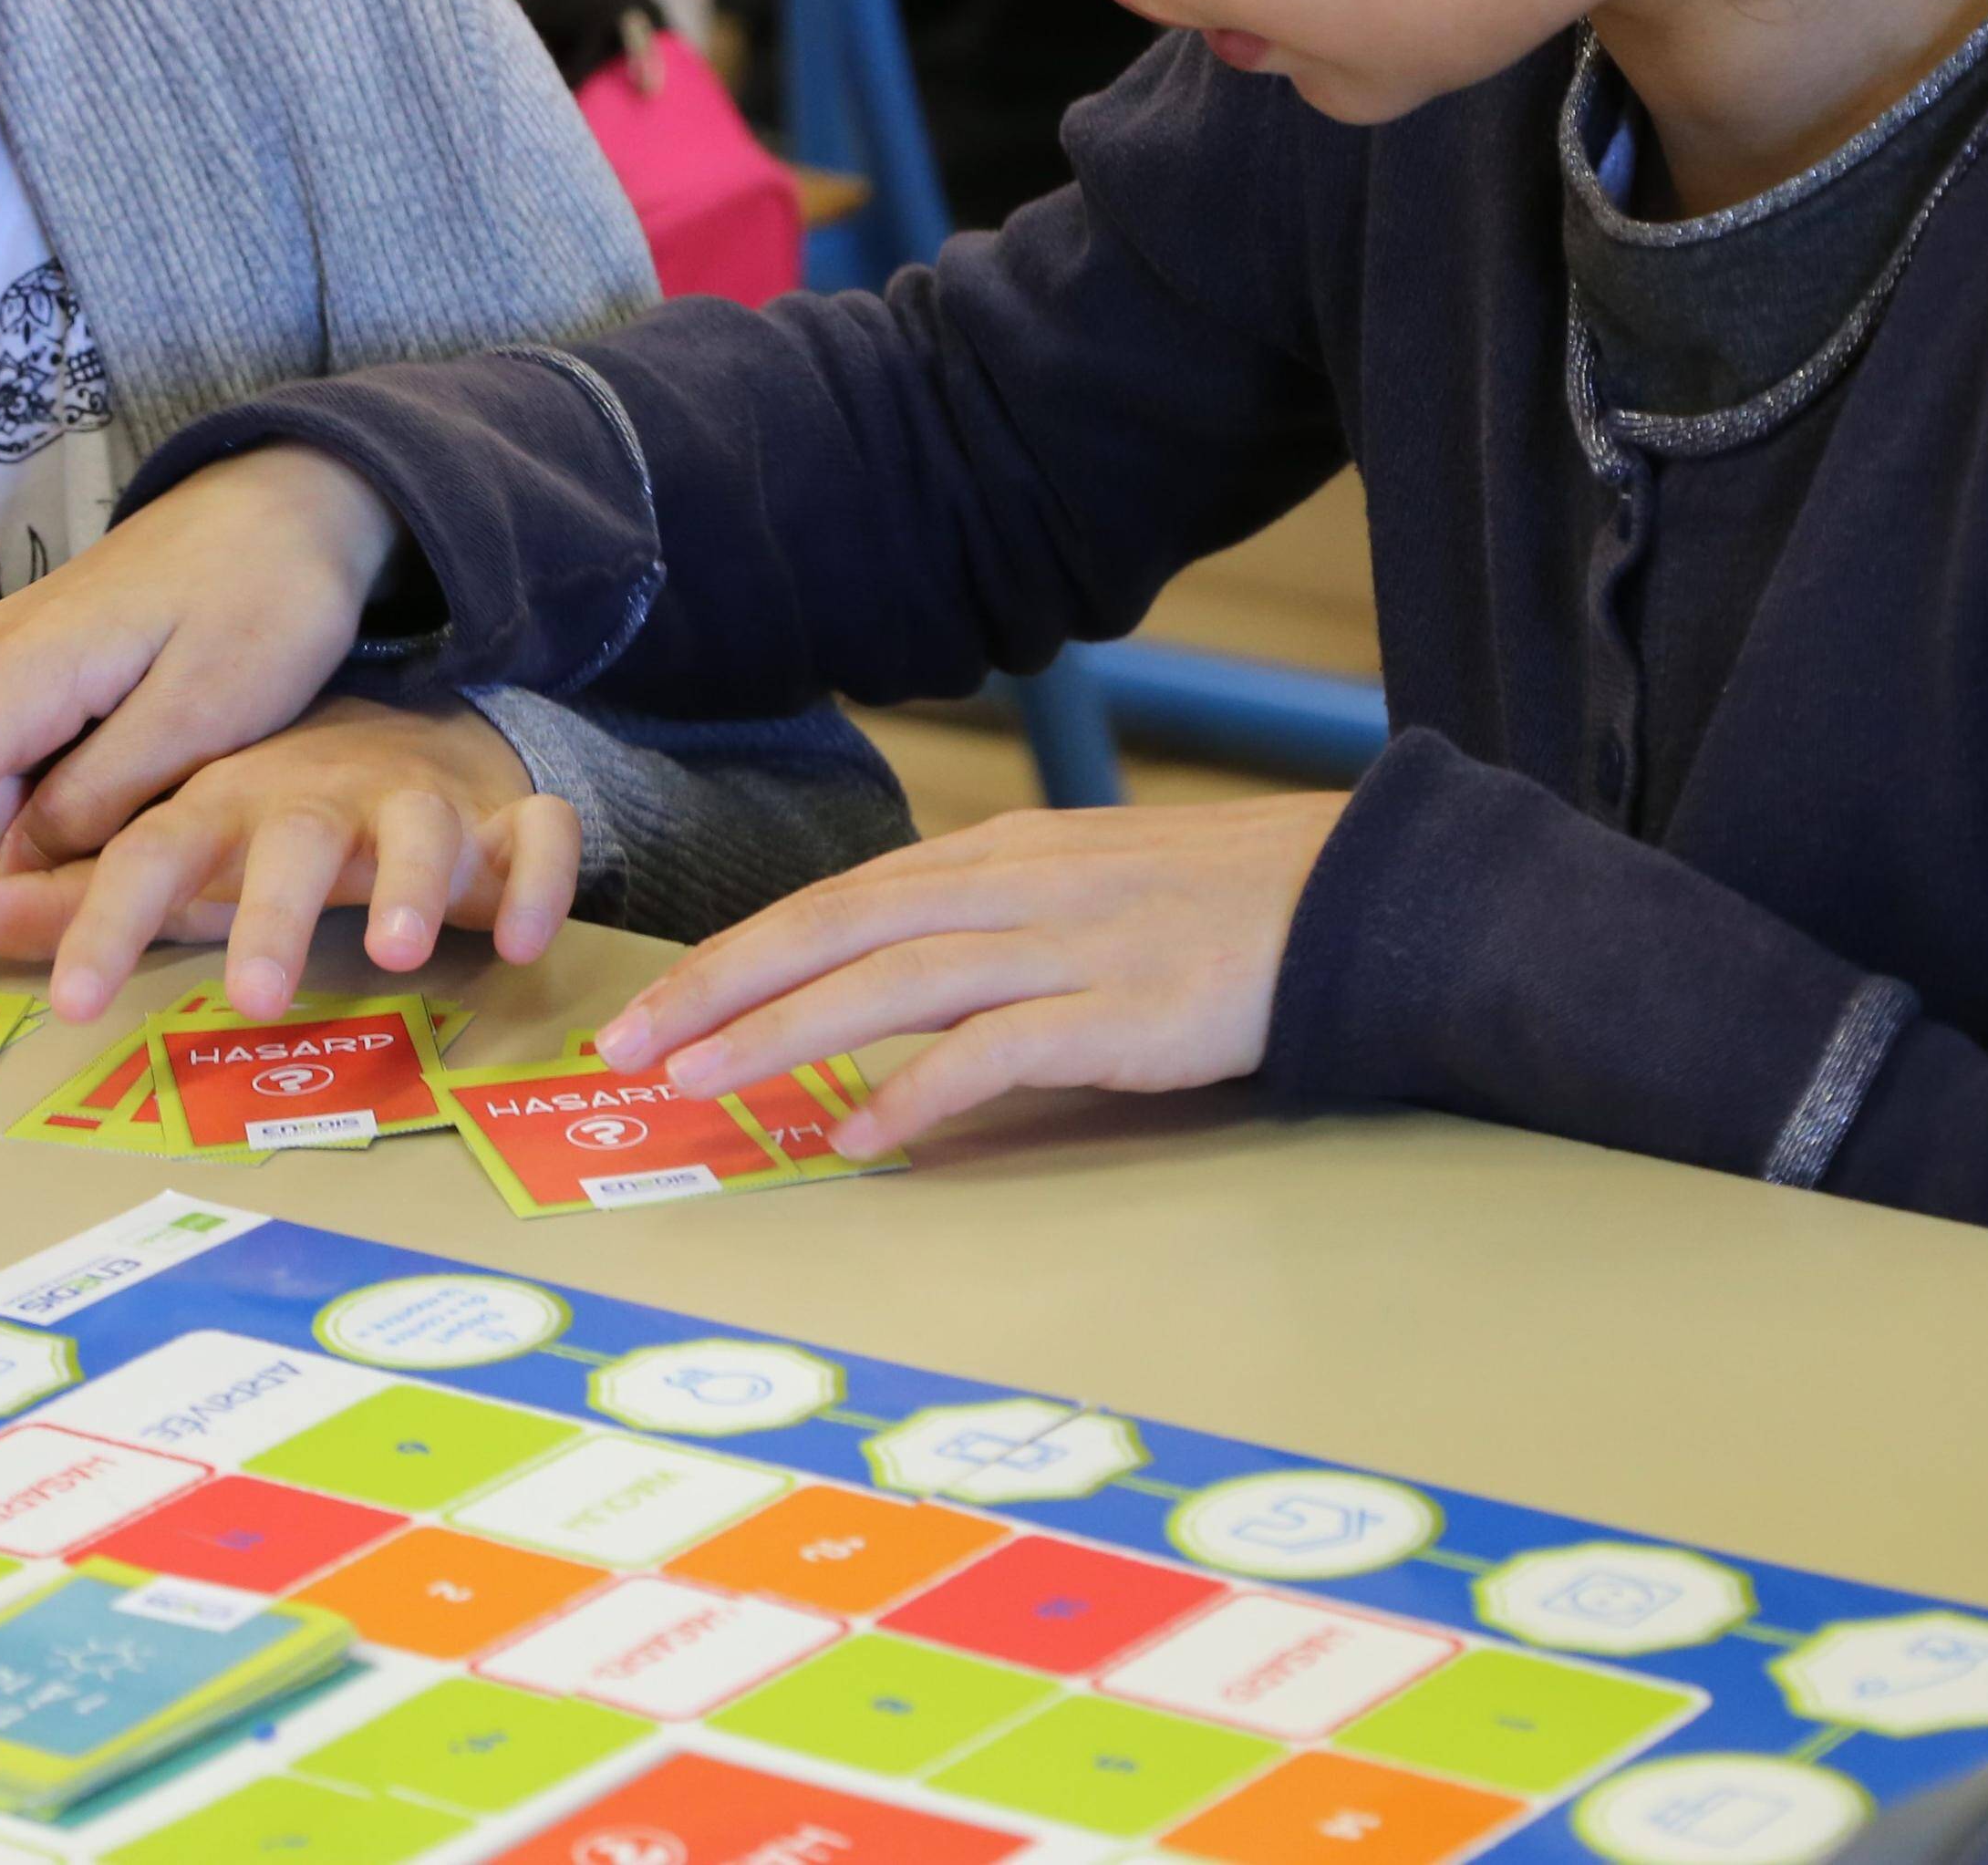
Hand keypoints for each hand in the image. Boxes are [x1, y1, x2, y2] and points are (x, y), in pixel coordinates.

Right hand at [0, 445, 402, 982]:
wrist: (288, 499)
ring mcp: (6, 666)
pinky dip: (89, 794)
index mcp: (20, 675)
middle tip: (180, 836)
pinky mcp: (35, 672)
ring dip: (80, 830)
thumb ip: (104, 793)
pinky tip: (166, 759)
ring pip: (11, 803)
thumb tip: (14, 862)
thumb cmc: (266, 594)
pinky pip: (34, 767)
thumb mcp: (209, 710)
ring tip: (193, 772)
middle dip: (47, 870)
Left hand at [0, 695, 578, 1018]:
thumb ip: (57, 903)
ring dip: (409, 884)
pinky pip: (535, 838)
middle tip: (252, 1000)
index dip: (107, 924)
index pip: (148, 856)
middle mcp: (314, 801)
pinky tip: (521, 942)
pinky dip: (538, 879)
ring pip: (417, 826)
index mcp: (220, 811)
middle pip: (288, 842)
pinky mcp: (503, 821)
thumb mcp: (165, 859)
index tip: (73, 1010)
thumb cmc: (265, 827)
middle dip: (270, 914)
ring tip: (399, 952)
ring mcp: (413, 804)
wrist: (413, 748)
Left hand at [592, 793, 1344, 1156]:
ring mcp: (1066, 946)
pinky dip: (919, 1088)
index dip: (737, 952)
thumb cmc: (1221, 899)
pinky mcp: (1120, 1010)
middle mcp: (1014, 888)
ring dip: (782, 1035)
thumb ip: (990, 924)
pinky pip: (996, 1051)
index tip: (656, 1003)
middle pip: (833, 929)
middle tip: (628, 1048)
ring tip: (702, 1084)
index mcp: (999, 856)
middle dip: (719, 987)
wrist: (1359, 891)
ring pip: (888, 983)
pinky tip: (862, 1131)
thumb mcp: (1085, 882)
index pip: (835, 899)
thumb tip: (892, 980)